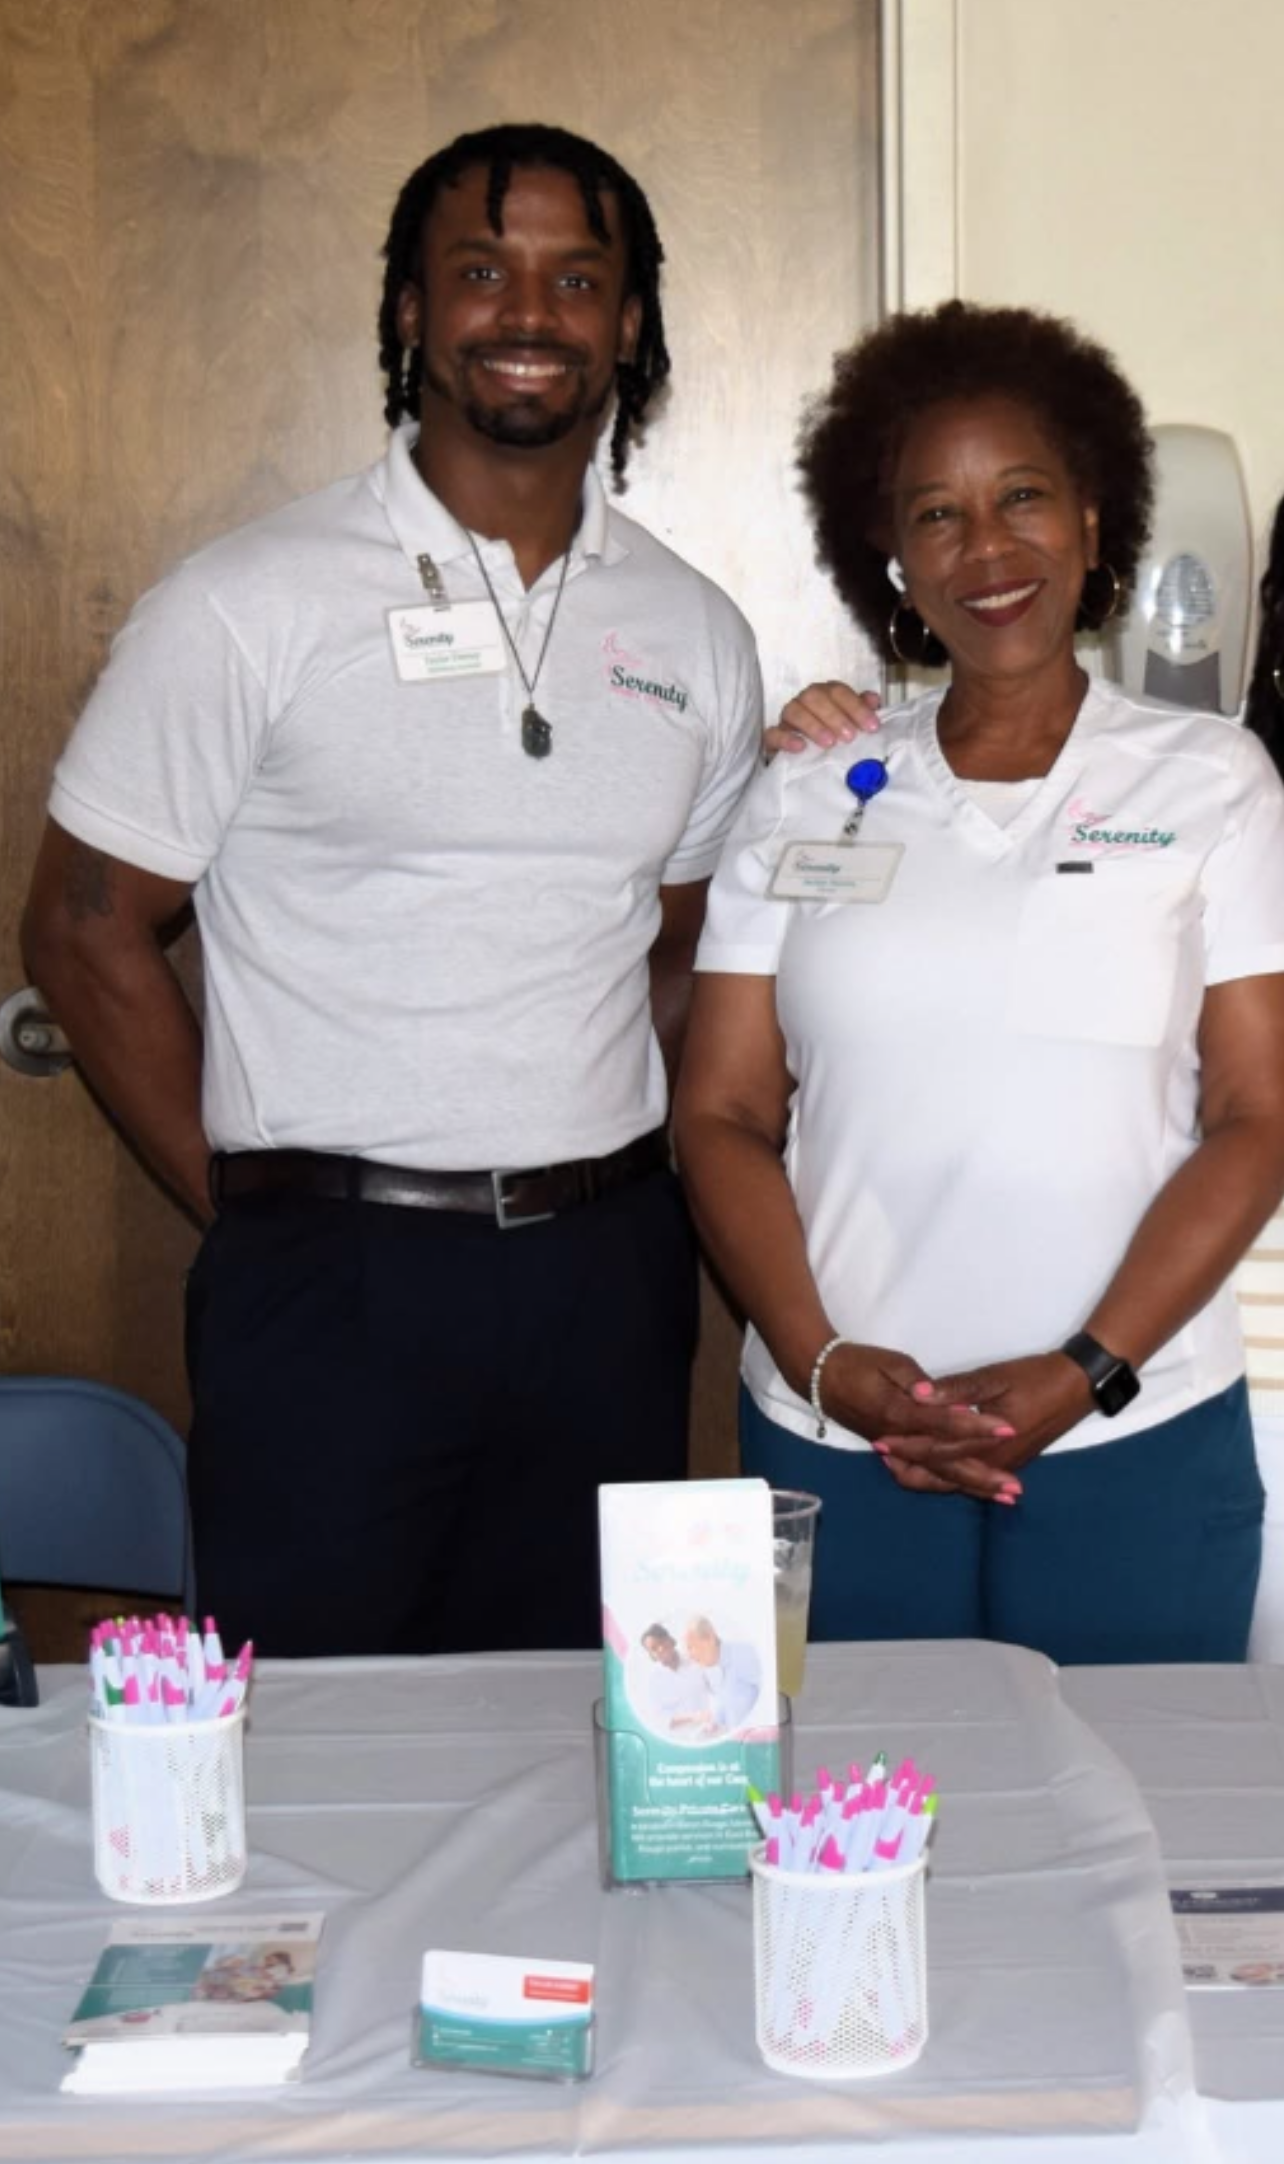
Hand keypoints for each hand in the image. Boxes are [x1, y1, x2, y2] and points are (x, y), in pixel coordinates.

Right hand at [764, 683, 880, 757]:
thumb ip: (861, 709)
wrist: (803, 762)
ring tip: (829, 743)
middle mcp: (805, 701)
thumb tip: (873, 700)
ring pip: (794, 711)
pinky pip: (773, 733)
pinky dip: (786, 738)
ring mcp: (787, 719)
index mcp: (825, 694)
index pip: (839, 691)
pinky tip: (800, 747)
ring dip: (813, 725)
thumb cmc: (831, 737)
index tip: (872, 726)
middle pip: (815, 697)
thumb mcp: (850, 723)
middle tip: (849, 737)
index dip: (856, 707)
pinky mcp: (773, 738)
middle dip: (835, 716)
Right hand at [818, 1344, 1021, 1502]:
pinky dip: (949, 1484)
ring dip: (971, 1486)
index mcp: (899, 1413)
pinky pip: (924, 1476)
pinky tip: (970, 1489)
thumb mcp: (888, 1361)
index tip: (1008, 1428)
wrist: (821, 1378)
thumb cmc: (857, 1363)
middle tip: (1015, 1488)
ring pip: (937, 1475)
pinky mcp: (896, 1453)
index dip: (977, 1425)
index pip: (945, 1423)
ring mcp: (897, 1450)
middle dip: (983, 1475)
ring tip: (1003, 1497)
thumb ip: (912, 1378)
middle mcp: (899, 1439)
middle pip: (946, 1462)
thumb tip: (934, 1394)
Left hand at [875, 1354, 1094, 1497]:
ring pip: (958, 1482)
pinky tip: (938, 1474)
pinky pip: (973, 1479)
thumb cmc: (1035, 1378)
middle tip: (882, 1457)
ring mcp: (1004, 1466)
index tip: (880, 1440)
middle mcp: (993, 1463)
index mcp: (986, 1442)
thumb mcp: (994, 1378)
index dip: (906, 1446)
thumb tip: (917, 1395)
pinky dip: (951, 1478)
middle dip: (910, 1466)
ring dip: (928, 1477)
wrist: (1078, 1386)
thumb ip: (955, 1389)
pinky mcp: (1011, 1463)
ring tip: (899, 1469)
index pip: (936, 1450)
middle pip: (943, 1474)